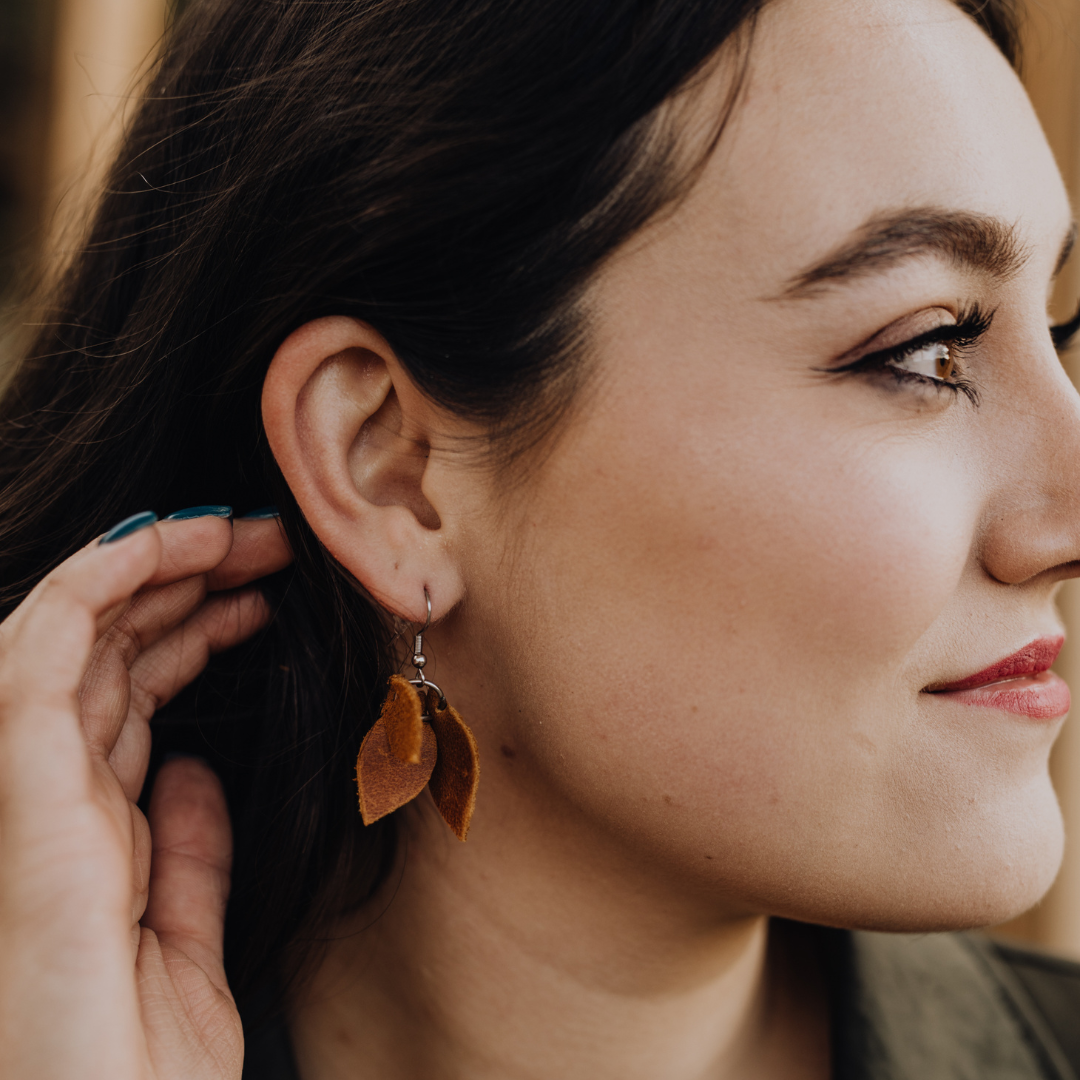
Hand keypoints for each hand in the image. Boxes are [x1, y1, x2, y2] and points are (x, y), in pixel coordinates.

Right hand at [0, 513, 291, 1078]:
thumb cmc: (139, 1075)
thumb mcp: (183, 945)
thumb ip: (185, 854)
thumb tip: (195, 771)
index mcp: (86, 835)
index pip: (125, 700)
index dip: (186, 633)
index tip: (259, 595)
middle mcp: (47, 804)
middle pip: (106, 657)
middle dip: (181, 583)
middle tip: (267, 543)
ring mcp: (25, 797)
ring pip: (73, 639)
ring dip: (152, 567)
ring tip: (240, 532)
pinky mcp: (23, 799)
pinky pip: (41, 660)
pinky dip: (95, 585)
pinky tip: (164, 547)